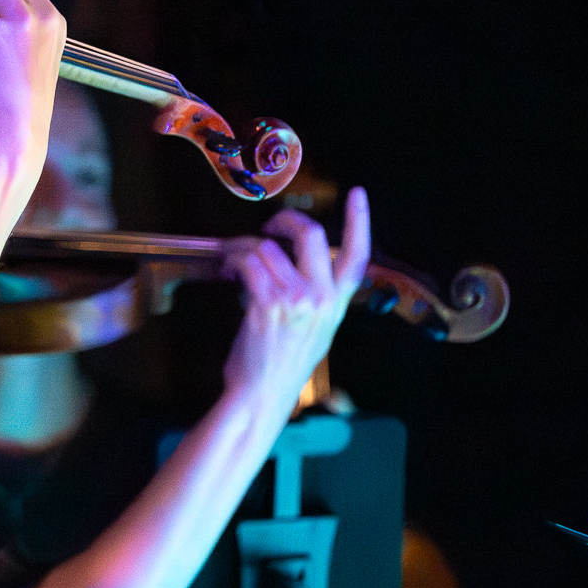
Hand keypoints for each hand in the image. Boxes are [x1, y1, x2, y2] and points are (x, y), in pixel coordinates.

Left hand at [220, 186, 371, 410]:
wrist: (262, 392)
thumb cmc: (283, 363)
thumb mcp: (315, 329)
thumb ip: (315, 297)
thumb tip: (292, 266)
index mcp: (337, 303)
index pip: (358, 256)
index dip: (360, 221)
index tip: (357, 194)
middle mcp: (322, 297)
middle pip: (311, 234)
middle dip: (284, 221)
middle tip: (268, 227)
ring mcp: (296, 299)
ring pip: (267, 248)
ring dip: (244, 246)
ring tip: (234, 259)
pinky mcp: (267, 303)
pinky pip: (247, 263)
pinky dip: (232, 260)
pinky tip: (227, 269)